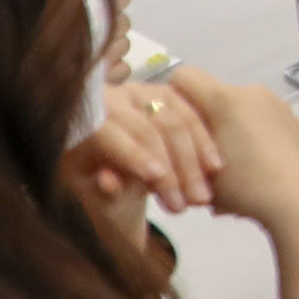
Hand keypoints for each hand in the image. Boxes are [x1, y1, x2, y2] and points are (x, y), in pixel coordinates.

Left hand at [69, 77, 220, 217]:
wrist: (112, 173)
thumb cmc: (96, 188)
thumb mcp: (92, 198)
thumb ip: (101, 192)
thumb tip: (108, 181)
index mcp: (84, 119)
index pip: (109, 132)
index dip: (133, 153)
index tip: (156, 177)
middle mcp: (114, 97)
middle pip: (149, 127)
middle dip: (170, 167)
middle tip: (182, 204)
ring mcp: (144, 93)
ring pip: (177, 121)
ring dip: (193, 161)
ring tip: (200, 199)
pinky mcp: (170, 96)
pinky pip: (194, 116)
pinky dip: (205, 144)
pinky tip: (214, 169)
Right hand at [169, 66, 298, 298]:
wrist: (297, 201)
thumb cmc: (242, 185)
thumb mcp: (197, 171)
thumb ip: (181, 147)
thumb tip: (174, 138)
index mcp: (226, 98)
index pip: (185, 77)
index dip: (172, 96)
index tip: (170, 124)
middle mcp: (254, 92)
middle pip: (216, 97)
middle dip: (205, 122)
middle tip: (201, 156)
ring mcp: (280, 106)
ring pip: (243, 111)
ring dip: (233, 132)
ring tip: (231, 170)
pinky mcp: (298, 123)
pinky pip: (268, 124)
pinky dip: (257, 140)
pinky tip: (258, 170)